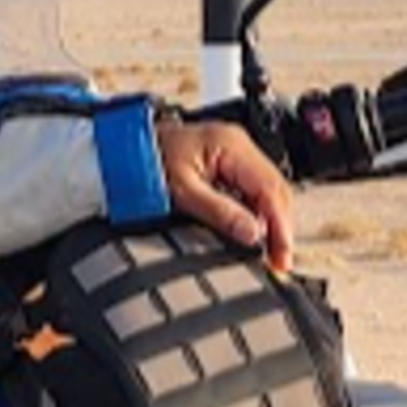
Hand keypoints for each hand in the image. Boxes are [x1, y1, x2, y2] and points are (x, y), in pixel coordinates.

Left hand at [156, 115, 295, 274]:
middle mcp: (239, 144)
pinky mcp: (230, 162)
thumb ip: (220, 212)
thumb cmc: (147, 162)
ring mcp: (236, 152)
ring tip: (269, 253)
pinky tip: (253, 233)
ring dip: (272, 222)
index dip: (280, 227)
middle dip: (280, 228)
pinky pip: (255, 189)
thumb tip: (252, 234)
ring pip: (269, 191)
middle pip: (276, 190)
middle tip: (277, 262)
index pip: (270, 189)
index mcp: (230, 145)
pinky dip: (259, 213)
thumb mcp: (183, 191)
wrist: (126, 149)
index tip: (280, 256)